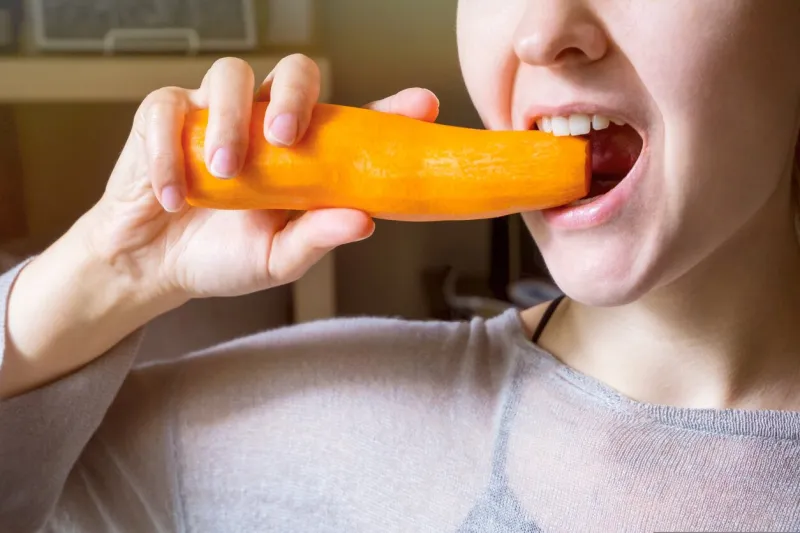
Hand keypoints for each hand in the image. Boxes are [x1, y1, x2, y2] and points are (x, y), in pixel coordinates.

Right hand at [1, 54, 438, 397]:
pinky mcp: (165, 117)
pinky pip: (167, 109)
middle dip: (293, 95)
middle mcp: (265, 125)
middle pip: (293, 72)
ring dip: (229, 120)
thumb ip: (317, 239)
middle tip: (286, 137)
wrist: (155, 265)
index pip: (350, 122)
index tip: (422, 106)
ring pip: (229, 75)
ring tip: (225, 171)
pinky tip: (174, 195)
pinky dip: (168, 152)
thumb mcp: (277, 259)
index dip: (389, 110)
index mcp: (304, 155)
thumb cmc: (224, 256)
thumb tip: (364, 221)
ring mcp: (216, 114)